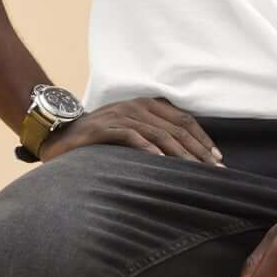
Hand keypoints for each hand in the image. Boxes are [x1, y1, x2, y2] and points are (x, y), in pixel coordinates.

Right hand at [38, 96, 223, 165]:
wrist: (59, 134)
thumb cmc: (99, 139)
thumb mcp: (130, 131)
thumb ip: (154, 136)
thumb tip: (185, 157)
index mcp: (146, 105)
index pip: (183, 119)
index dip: (202, 139)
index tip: (217, 159)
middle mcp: (135, 106)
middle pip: (175, 128)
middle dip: (197, 150)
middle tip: (213, 171)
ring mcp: (119, 116)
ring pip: (158, 133)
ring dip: (179, 153)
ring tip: (194, 171)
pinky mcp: (102, 128)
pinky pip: (130, 137)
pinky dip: (147, 149)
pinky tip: (161, 162)